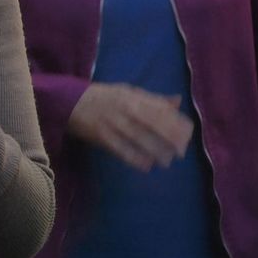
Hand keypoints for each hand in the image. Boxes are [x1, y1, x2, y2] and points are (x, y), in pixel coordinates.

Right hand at [67, 83, 192, 171]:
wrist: (69, 100)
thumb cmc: (103, 97)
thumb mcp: (128, 92)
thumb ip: (153, 98)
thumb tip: (178, 101)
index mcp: (133, 97)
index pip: (161, 109)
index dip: (177, 123)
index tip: (188, 134)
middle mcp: (125, 109)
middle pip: (154, 124)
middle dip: (171, 139)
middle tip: (181, 152)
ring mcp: (113, 123)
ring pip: (140, 138)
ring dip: (156, 151)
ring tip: (167, 162)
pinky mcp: (101, 136)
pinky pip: (121, 149)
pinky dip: (135, 158)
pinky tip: (146, 166)